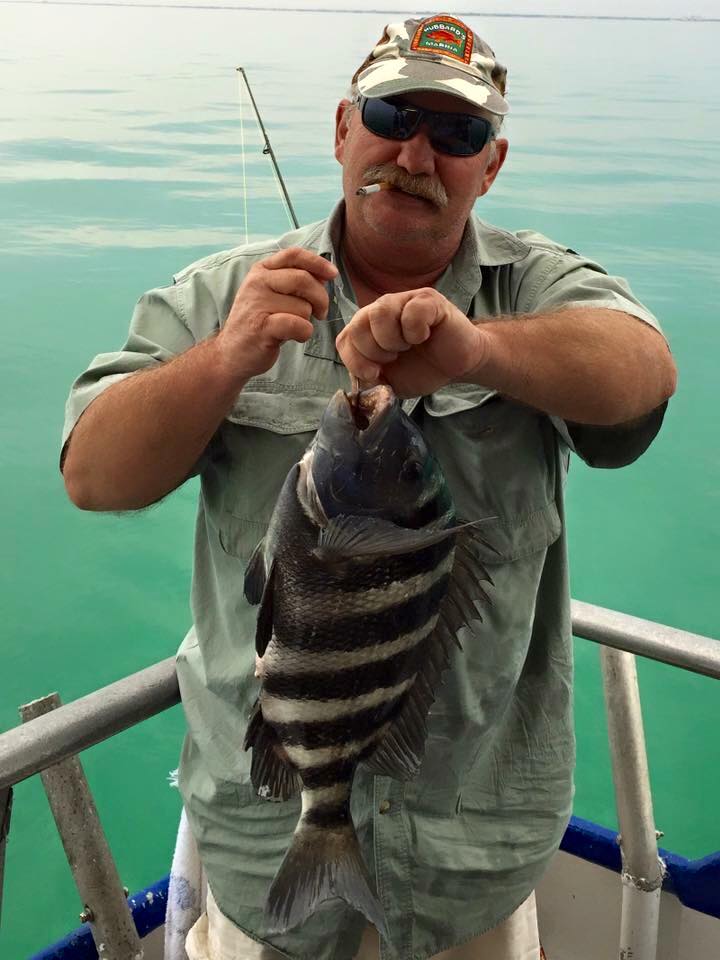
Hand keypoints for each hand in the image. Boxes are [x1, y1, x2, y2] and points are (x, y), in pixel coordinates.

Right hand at [215, 248, 337, 380]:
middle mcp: (257, 282)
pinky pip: (299, 325)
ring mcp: (257, 304)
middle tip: (320, 313)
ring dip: (307, 320)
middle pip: (304, 279)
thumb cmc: (259, 323)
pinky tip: (293, 337)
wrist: (231, 353)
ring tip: (292, 327)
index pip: (294, 255)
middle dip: (320, 298)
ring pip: (304, 306)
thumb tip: (325, 274)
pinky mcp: (262, 327)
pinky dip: (304, 334)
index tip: (333, 275)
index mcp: (261, 270)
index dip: (318, 263)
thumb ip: (295, 282)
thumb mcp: (272, 295)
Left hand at [336, 288, 486, 396]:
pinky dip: (416, 332)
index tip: (376, 374)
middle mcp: (382, 309)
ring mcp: (404, 300)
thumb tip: (357, 380)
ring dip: (392, 340)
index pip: (344, 339)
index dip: (355, 361)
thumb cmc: (423, 369)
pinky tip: (425, 336)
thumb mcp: (390, 382)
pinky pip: (411, 311)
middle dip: (374, 352)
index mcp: (368, 328)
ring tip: (408, 346)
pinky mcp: (428, 300)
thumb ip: (370, 380)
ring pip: (380, 312)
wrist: (458, 366)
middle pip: (357, 324)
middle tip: (395, 358)